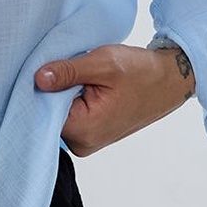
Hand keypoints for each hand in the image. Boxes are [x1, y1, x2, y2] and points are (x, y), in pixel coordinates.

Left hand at [34, 42, 195, 157]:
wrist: (169, 80)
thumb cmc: (141, 72)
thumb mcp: (103, 63)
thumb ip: (68, 71)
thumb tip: (38, 79)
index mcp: (84, 130)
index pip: (40, 111)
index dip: (39, 88)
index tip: (45, 68)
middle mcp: (82, 143)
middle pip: (46, 114)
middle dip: (50, 90)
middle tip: (63, 66)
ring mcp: (86, 141)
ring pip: (57, 114)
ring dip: (61, 93)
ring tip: (77, 75)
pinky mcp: (90, 134)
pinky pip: (68, 115)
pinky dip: (70, 99)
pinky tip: (82, 85)